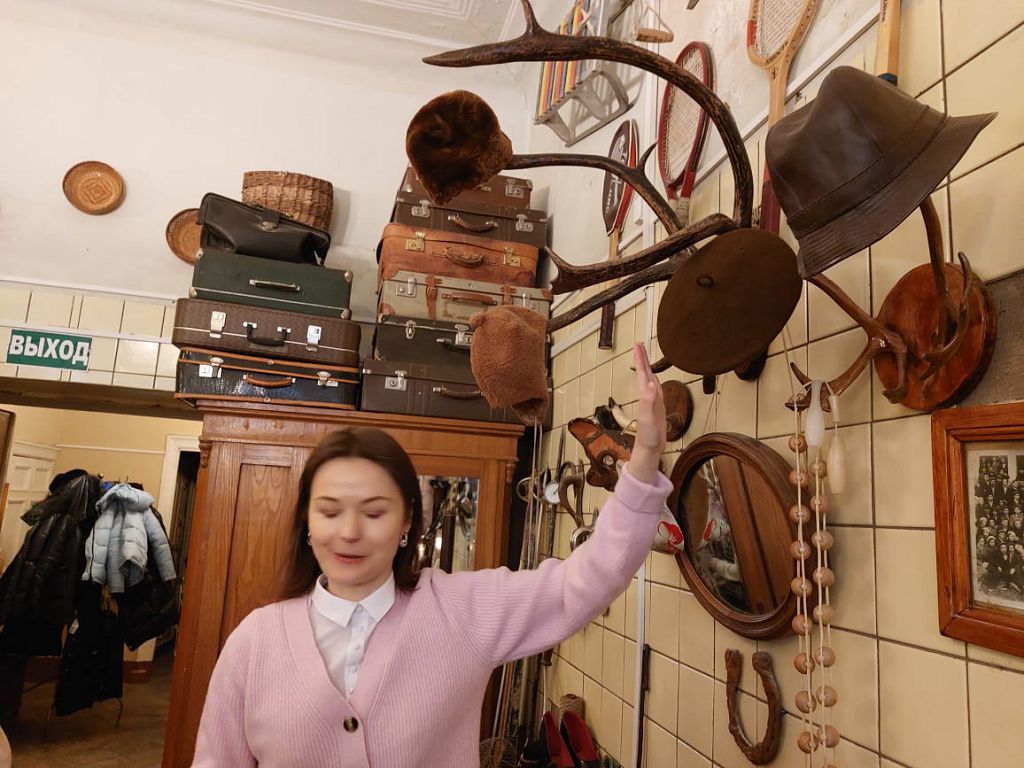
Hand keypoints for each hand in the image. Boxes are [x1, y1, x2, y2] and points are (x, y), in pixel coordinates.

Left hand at [627, 342, 665, 483]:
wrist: (649, 449)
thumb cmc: (648, 435)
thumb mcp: (649, 418)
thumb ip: (649, 401)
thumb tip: (652, 383)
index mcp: (644, 395)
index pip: (642, 372)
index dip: (640, 358)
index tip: (638, 344)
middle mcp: (647, 396)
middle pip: (644, 373)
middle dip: (642, 358)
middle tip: (640, 343)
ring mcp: (652, 401)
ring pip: (650, 380)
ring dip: (648, 367)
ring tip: (646, 356)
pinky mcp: (657, 408)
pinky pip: (657, 390)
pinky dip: (656, 382)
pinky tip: (656, 380)